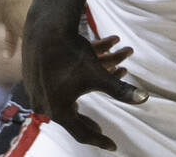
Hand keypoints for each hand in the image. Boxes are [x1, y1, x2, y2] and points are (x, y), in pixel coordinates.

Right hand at [24, 14, 146, 150]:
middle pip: (69, 120)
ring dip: (76, 106)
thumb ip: (120, 90)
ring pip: (60, 104)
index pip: (82, 133)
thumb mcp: (99, 74)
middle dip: (87, 124)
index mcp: (59, 110)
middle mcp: (43, 106)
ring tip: (83, 113)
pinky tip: (68, 91)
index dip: (100, 140)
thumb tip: (145, 98)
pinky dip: (64, 92)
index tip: (113, 146)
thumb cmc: (73, 54)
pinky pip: (50, 91)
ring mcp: (34, 94)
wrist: (45, 30)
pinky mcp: (30, 80)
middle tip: (99, 131)